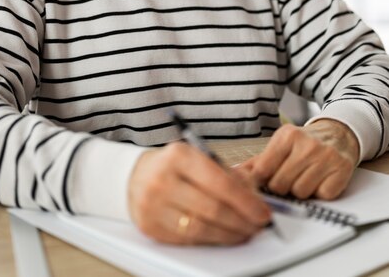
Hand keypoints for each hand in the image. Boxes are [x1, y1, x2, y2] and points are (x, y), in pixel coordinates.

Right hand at [128, 141, 270, 244]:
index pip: (219, 182)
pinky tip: (222, 236)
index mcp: (179, 156)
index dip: (246, 201)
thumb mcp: (197, 157)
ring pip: (200, 229)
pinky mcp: (150, 227)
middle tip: (257, 225)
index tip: (262, 212)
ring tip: (244, 232)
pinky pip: (187, 240)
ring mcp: (153, 205)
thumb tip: (254, 196)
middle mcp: (163, 179)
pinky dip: (209, 240)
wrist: (134, 176)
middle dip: (242, 221)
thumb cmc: (172, 166)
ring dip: (229, 235)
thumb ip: (225, 173)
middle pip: (212, 209)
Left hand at [236, 120, 358, 200]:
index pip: (264, 169)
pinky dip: (319, 193)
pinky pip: (322, 196)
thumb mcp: (281, 144)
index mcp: (287, 136)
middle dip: (281, 187)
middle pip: (280, 184)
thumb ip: (258, 161)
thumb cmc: (304, 143)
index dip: (259, 183)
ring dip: (300, 191)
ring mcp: (326, 158)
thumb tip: (233, 175)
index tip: (260, 186)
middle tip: (287, 179)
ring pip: (300, 193)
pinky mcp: (341, 171)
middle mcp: (307, 144)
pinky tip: (319, 180)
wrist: (338, 134)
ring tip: (304, 178)